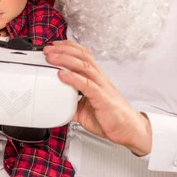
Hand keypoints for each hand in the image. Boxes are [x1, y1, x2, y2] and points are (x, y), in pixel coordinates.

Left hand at [43, 40, 152, 155]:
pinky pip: (87, 85)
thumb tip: (59, 107)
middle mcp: (100, 78)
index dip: (69, 47)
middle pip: (82, 56)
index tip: (54, 45)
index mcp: (97, 78)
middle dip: (63, 50)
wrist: (129, 130)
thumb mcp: (86, 110)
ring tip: (51, 58)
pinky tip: (62, 75)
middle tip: (47, 49)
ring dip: (65, 59)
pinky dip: (73, 78)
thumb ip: (72, 105)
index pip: (84, 55)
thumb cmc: (112, 118)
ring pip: (84, 66)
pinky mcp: (103, 98)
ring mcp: (102, 86)